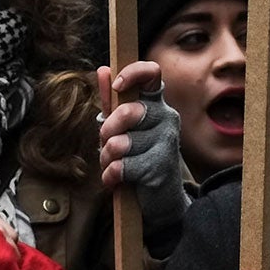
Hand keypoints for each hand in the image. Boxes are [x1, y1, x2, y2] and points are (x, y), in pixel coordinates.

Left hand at [98, 60, 189, 230]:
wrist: (161, 199)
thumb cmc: (139, 157)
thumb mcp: (123, 128)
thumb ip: (113, 101)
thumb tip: (103, 70)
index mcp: (156, 104)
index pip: (152, 74)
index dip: (133, 73)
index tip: (118, 85)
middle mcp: (166, 118)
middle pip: (128, 112)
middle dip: (107, 130)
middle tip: (106, 142)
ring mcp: (166, 142)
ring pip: (121, 143)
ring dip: (107, 158)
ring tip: (113, 164)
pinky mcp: (160, 167)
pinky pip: (122, 167)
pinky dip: (111, 176)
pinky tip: (117, 179)